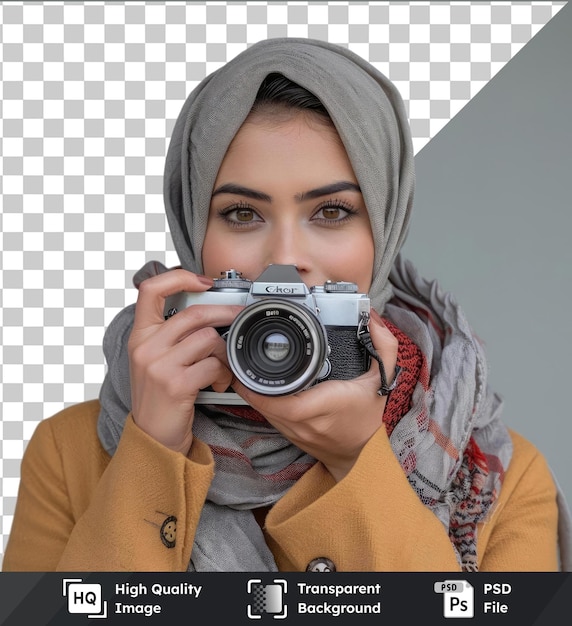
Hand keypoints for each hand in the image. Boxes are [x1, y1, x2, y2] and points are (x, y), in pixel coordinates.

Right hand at [127, 269, 242, 455]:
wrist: (152, 437)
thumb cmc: (159, 396)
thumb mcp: (153, 360)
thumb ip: (170, 335)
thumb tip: (208, 311)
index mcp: (140, 336)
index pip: (150, 290)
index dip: (178, 278)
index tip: (202, 281)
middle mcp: (145, 347)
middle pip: (194, 313)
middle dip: (224, 312)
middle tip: (238, 316)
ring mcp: (159, 365)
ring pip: (208, 338)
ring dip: (224, 353)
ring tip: (223, 367)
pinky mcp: (176, 384)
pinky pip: (213, 365)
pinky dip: (224, 374)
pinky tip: (220, 383)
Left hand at [231, 310, 397, 480]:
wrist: (363, 455)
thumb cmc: (368, 417)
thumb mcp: (383, 379)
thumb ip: (383, 346)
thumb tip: (371, 318)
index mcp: (329, 405)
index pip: (289, 404)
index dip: (263, 390)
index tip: (252, 369)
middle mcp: (309, 422)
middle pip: (267, 406)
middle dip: (249, 383)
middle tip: (239, 358)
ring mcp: (296, 432)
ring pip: (263, 412)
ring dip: (251, 392)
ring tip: (242, 368)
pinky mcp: (290, 435)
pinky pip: (269, 417)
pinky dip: (260, 401)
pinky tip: (257, 385)